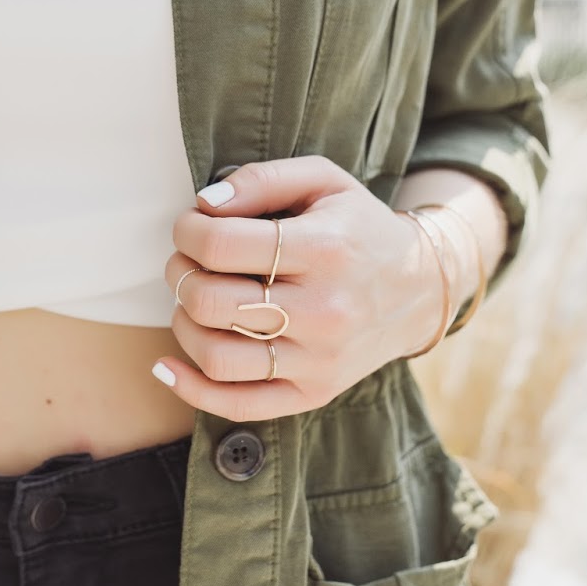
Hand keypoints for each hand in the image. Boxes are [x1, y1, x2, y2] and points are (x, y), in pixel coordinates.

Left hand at [153, 155, 442, 420]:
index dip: (187, 232)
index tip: (191, 226)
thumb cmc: (357, 228)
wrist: (419, 288)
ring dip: (183, 324)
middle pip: (211, 302)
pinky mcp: (314, 393)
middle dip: (179, 275)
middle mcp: (324, 311)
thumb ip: (262, 180)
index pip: (221, 245)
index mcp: (324, 249)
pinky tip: (167, 364)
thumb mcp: (323, 181)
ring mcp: (319, 359)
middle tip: (186, 261)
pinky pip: (238, 405)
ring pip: (216, 357)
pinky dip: (190, 388)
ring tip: (191, 302)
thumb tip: (204, 204)